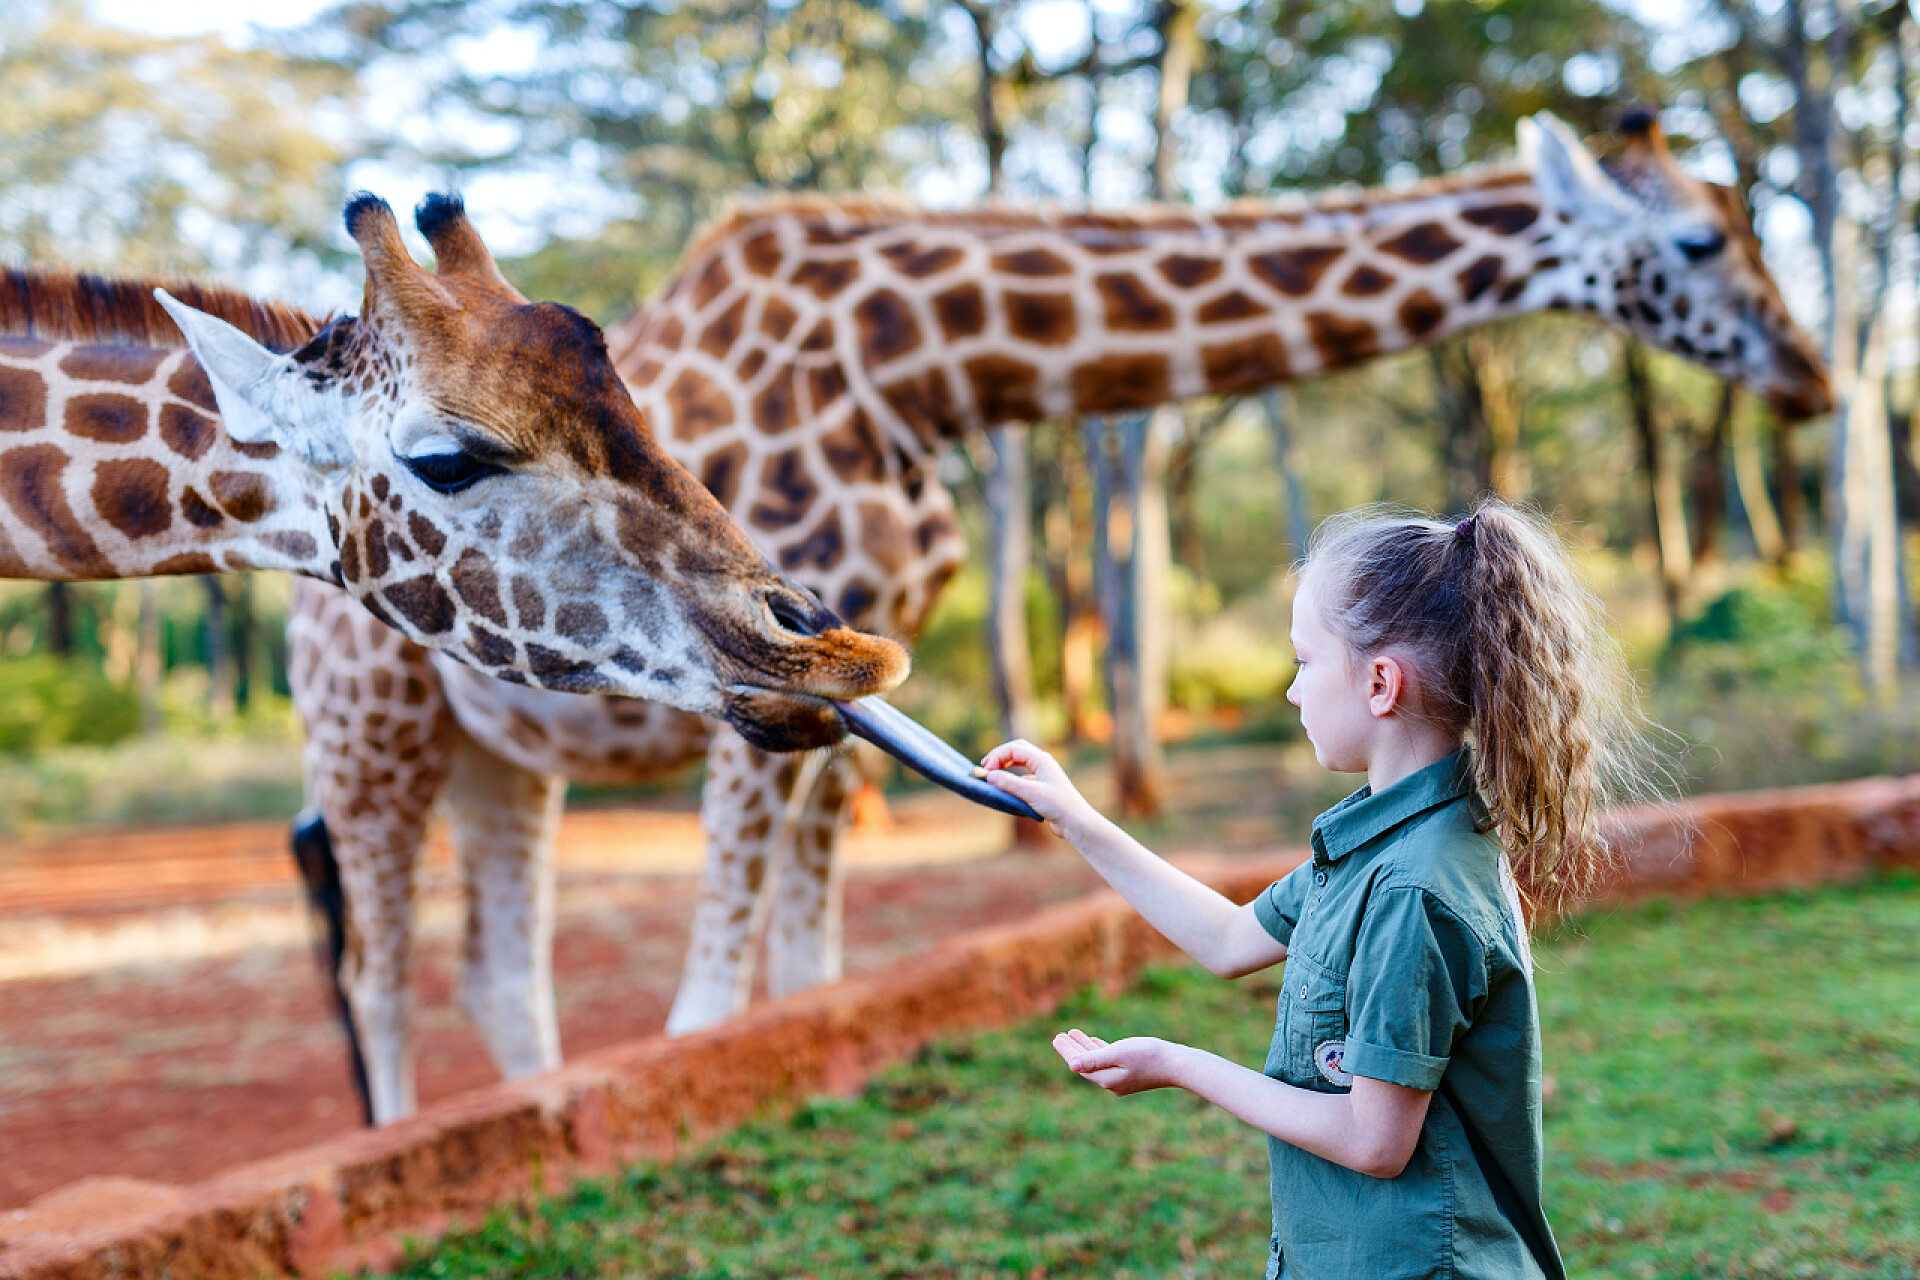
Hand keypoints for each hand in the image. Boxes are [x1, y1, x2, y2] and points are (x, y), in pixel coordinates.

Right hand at [977, 739, 1097, 842]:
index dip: (997, 756)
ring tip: (993, 774)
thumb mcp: (1030, 793)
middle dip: (1000, 756)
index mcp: (1041, 759)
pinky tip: (1006, 789)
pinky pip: (1023, 777)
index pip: (1013, 748)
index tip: (986, 770)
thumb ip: (1009, 783)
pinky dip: (1012, 778)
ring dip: (1006, 765)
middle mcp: (1042, 763)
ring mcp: (1043, 774)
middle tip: (986, 766)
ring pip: (1020, 762)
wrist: (1075, 821)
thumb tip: (989, 776)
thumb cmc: (1057, 804)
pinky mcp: (1042, 787)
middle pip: (1017, 750)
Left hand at [1050, 1028, 1183, 1095]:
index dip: (1067, 1051)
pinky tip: (1095, 1042)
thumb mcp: (1119, 1053)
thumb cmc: (1149, 1055)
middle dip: (1073, 1049)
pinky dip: (1100, 1050)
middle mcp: (1112, 1082)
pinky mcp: (1131, 1073)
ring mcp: (1122, 1079)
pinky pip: (1109, 1061)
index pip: (1080, 1065)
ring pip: (1097, 1061)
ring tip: (1074, 1034)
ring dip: (1085, 1047)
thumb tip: (1072, 1066)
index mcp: (1106, 1079)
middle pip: (1086, 1064)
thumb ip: (1095, 1059)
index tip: (1057, 1038)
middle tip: (1059, 1036)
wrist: (1178, 1064)